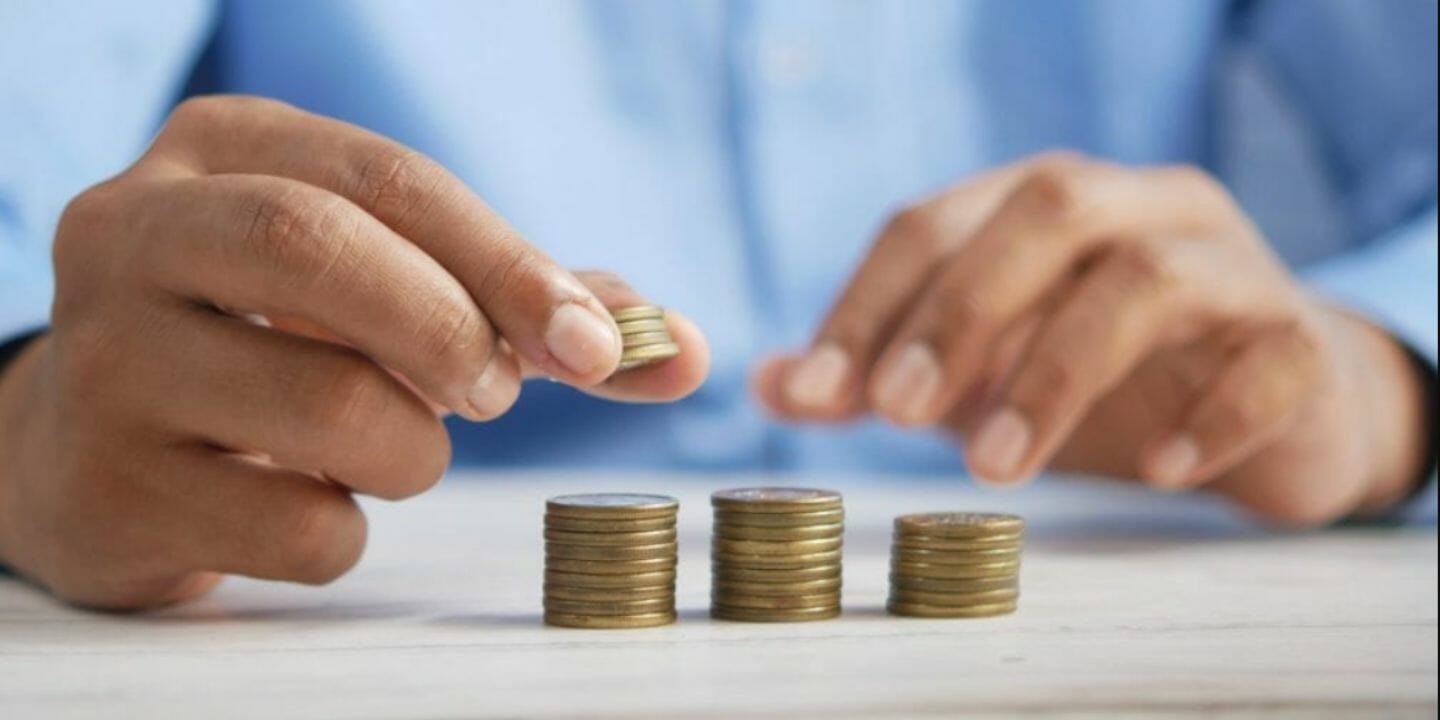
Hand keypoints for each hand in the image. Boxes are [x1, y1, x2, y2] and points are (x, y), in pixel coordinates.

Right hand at [0, 96, 708, 608]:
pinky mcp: (106, 487)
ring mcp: (104, 361)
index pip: (389, 180)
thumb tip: (681, 350)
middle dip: (451, 330)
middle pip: (321, 249)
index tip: (596, 345)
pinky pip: (296, 528)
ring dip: (412, 451)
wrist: (91, 444)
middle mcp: (136, 233)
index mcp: (222, 151)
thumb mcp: (382, 283)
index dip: (509, 263)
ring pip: (327, 408)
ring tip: (390, 446)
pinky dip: (348, 531)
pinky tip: (307, 501)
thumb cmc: (274, 343)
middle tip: (495, 393)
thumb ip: (529, 306)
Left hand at [755, 152, 1425, 525]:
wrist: (1277, 405)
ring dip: (1057, 372)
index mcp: (1044, 204)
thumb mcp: (981, 372)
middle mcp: (1139, 208)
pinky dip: (1209, 414)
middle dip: (960, 311)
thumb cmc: (1107, 378)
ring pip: (1149, 279)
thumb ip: (881, 372)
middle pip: (1047, 210)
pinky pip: (1268, 359)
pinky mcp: (1301, 339)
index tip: (815, 393)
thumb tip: (767, 386)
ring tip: (996, 469)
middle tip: (897, 413)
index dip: (867, 303)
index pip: (934, 221)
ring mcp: (1230, 265)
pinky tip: (1157, 471)